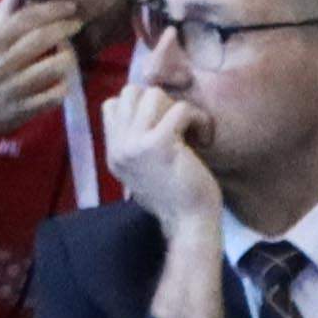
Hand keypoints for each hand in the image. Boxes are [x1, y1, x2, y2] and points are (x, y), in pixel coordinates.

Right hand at [0, 0, 87, 135]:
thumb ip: (4, 14)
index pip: (26, 19)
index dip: (51, 9)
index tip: (69, 5)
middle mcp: (2, 64)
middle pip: (42, 39)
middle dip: (65, 28)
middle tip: (76, 23)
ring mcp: (14, 88)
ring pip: (53, 68)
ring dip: (67, 56)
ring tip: (68, 52)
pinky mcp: (23, 109)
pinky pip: (53, 96)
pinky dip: (63, 86)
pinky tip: (62, 79)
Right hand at [101, 79, 220, 236]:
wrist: (190, 224)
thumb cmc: (176, 197)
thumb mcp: (144, 169)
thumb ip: (136, 142)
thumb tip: (142, 106)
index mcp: (114, 153)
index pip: (113, 105)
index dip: (140, 106)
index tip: (163, 125)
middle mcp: (119, 148)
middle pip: (131, 93)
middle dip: (160, 102)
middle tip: (178, 126)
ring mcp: (135, 145)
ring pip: (153, 95)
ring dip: (179, 108)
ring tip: (191, 131)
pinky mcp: (160, 144)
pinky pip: (180, 109)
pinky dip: (199, 119)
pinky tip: (204, 139)